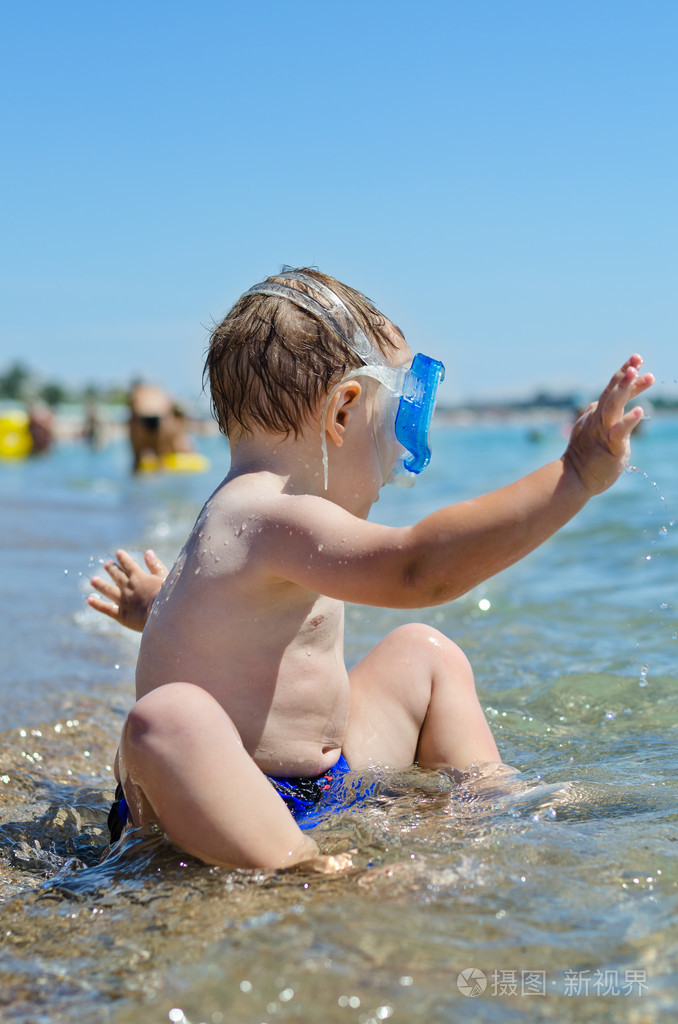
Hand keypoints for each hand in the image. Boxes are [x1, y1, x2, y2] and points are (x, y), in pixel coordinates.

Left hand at [88, 549, 167, 631]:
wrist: (164, 616)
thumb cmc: (169, 595)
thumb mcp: (164, 577)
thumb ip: (155, 565)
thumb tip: (148, 552)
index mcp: (139, 577)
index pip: (129, 564)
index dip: (123, 558)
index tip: (118, 553)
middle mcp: (128, 587)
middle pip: (117, 576)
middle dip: (111, 569)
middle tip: (106, 564)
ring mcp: (123, 601)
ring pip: (108, 590)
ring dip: (100, 584)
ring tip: (93, 580)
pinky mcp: (121, 615)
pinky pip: (106, 608)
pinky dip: (97, 604)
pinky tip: (90, 600)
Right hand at [564, 354, 653, 494]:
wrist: (573, 478)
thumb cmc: (589, 457)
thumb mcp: (600, 430)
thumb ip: (610, 417)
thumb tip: (623, 405)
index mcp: (597, 413)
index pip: (613, 389)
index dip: (626, 373)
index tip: (638, 360)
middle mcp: (599, 417)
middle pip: (612, 391)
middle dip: (625, 373)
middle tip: (638, 358)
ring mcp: (603, 430)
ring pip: (614, 405)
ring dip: (624, 388)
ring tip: (636, 373)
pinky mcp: (610, 445)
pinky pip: (619, 431)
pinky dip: (629, 420)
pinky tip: (639, 411)